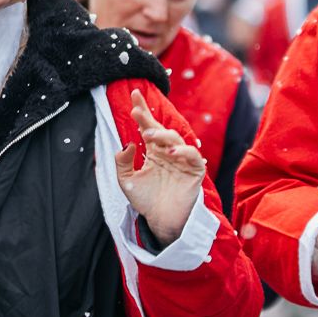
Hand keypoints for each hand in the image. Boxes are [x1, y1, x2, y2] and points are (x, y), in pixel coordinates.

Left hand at [115, 91, 205, 245]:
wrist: (160, 222)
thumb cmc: (146, 201)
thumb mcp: (126, 181)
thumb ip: (123, 162)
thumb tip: (128, 143)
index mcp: (153, 152)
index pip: (147, 126)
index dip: (142, 110)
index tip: (134, 94)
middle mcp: (168, 153)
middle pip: (162, 129)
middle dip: (150, 118)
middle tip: (136, 112)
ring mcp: (182, 161)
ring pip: (176, 140)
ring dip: (163, 134)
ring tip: (148, 134)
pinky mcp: (194, 171)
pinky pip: (193, 157)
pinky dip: (184, 152)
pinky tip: (171, 152)